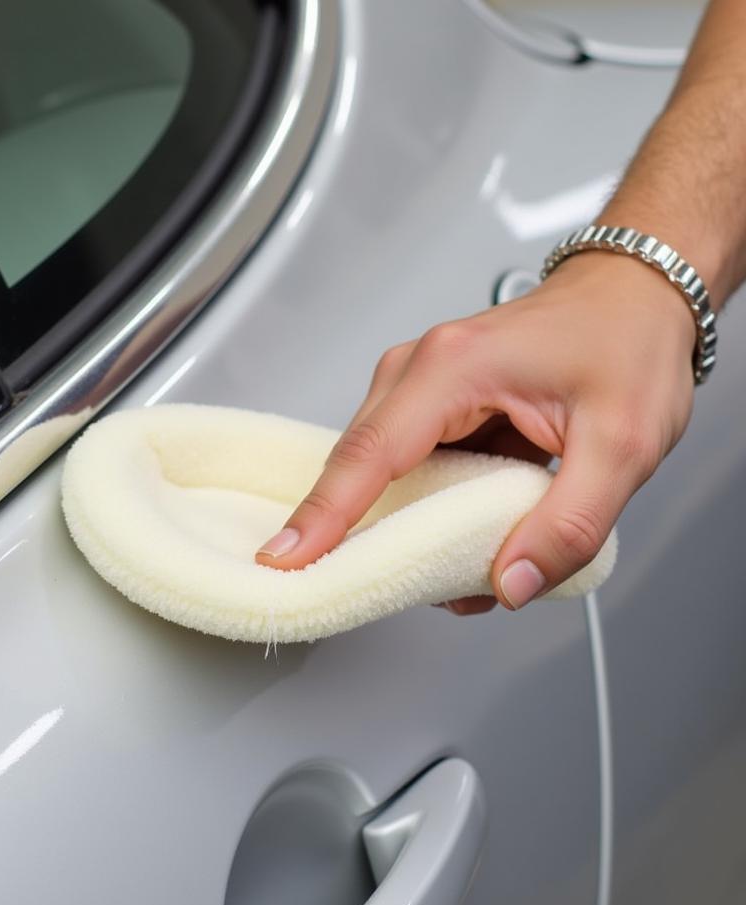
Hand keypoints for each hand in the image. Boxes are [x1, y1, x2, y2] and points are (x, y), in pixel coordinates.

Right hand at [255, 252, 696, 612]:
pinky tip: (463, 539)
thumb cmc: (627, 342)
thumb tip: (513, 582)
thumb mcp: (623, 443)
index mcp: (454, 368)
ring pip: (381, 475)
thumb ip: (570, 523)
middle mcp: (421, 370)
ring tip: (458, 567)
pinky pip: (405, 471)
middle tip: (384, 590)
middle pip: (361, 467)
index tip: (286, 558)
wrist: (636, 298)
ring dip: (406, 527)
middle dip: (365, 535)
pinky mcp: (431, 409)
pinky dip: (424, 511)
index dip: (325, 514)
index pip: (371, 452)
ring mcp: (419, 388)